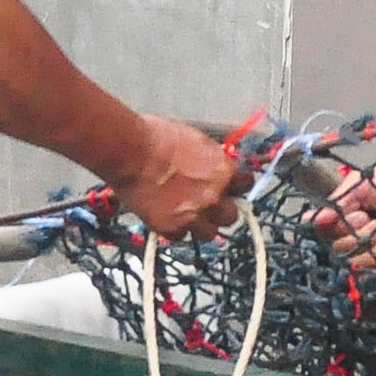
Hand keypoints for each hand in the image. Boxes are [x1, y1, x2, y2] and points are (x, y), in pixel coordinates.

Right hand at [111, 115, 241, 237]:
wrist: (130, 152)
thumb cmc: (155, 138)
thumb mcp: (195, 140)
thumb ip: (210, 159)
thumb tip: (212, 165)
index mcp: (222, 170)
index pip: (245, 185)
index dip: (236, 187)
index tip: (231, 189)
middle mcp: (213, 196)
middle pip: (231, 216)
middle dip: (220, 211)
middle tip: (207, 206)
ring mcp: (193, 215)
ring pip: (209, 233)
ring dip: (200, 225)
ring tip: (186, 216)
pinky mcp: (171, 228)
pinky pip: (181, 237)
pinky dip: (175, 230)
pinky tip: (167, 218)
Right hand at [312, 131, 375, 266]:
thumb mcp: (359, 184)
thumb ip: (337, 202)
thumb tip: (314, 217)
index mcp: (342, 213)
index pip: (322, 229)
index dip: (326, 227)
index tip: (334, 218)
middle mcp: (353, 230)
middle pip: (336, 246)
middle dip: (350, 232)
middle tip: (365, 216)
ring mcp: (369, 244)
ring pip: (352, 258)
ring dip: (365, 242)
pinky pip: (373, 266)